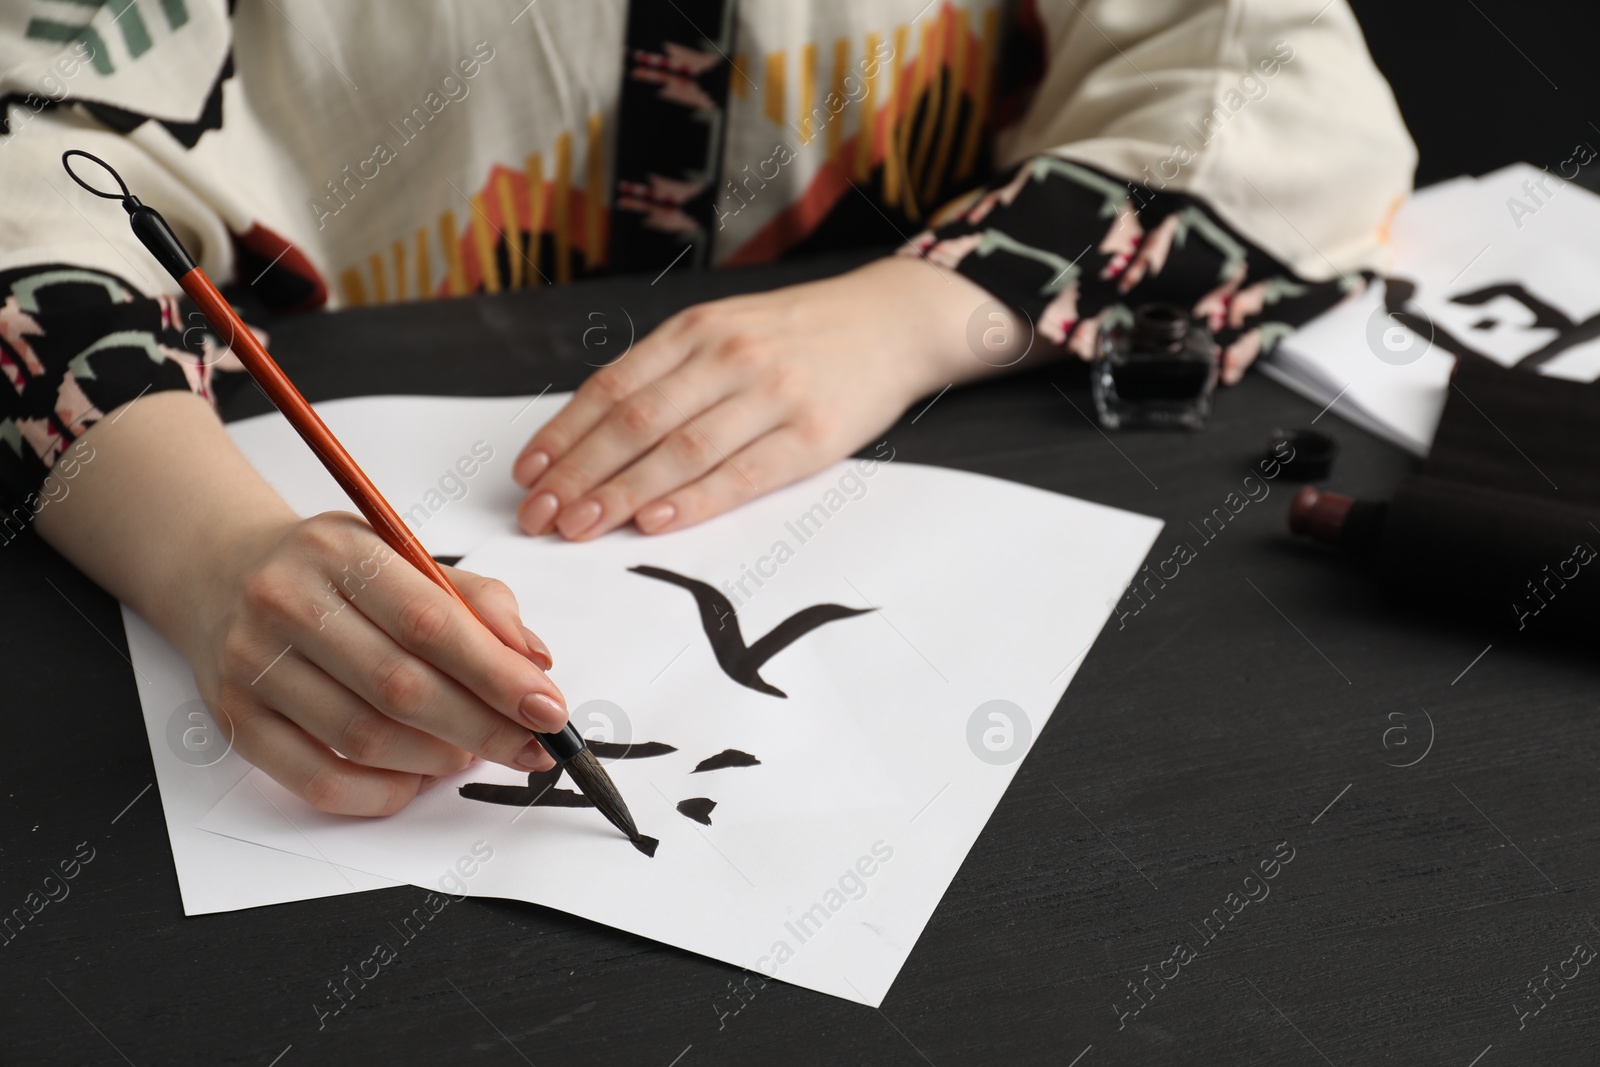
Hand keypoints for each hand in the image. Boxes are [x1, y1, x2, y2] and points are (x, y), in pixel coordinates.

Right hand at [189, 512, 567, 814]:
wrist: (221, 572)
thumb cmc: (332, 570)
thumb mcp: (402, 554)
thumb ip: (475, 601)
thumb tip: (535, 661)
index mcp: (339, 552)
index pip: (430, 622)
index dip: (497, 674)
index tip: (549, 707)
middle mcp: (287, 604)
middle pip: (401, 687)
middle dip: (483, 726)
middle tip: (531, 747)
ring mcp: (253, 666)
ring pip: (365, 739)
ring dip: (438, 759)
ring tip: (474, 752)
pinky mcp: (236, 721)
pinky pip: (318, 781)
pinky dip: (381, 792)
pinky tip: (418, 777)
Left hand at [512, 256, 998, 538]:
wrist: (894, 320)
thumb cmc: (799, 336)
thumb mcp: (727, 329)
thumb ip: (669, 372)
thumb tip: (593, 436)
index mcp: (697, 328)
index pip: (612, 387)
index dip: (563, 434)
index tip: (527, 476)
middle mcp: (728, 355)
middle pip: (634, 422)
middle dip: (577, 474)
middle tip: (538, 517)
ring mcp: (772, 394)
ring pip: (678, 450)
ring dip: (620, 494)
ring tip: (579, 529)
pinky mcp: (813, 434)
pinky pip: (741, 473)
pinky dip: (693, 500)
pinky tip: (653, 522)